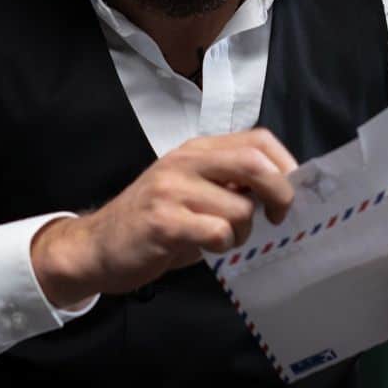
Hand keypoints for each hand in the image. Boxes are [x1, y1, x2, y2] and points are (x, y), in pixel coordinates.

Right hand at [30, 128, 297, 307]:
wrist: (98, 245)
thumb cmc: (155, 220)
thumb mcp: (193, 189)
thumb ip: (230, 182)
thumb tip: (281, 188)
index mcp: (197, 150)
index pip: (257, 140)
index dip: (285, 164)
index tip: (289, 192)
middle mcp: (185, 161)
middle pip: (253, 164)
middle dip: (279, 194)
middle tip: (277, 217)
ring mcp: (171, 190)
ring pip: (239, 207)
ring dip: (244, 231)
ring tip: (223, 238)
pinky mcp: (163, 222)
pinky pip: (216, 231)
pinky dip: (223, 244)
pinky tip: (207, 246)